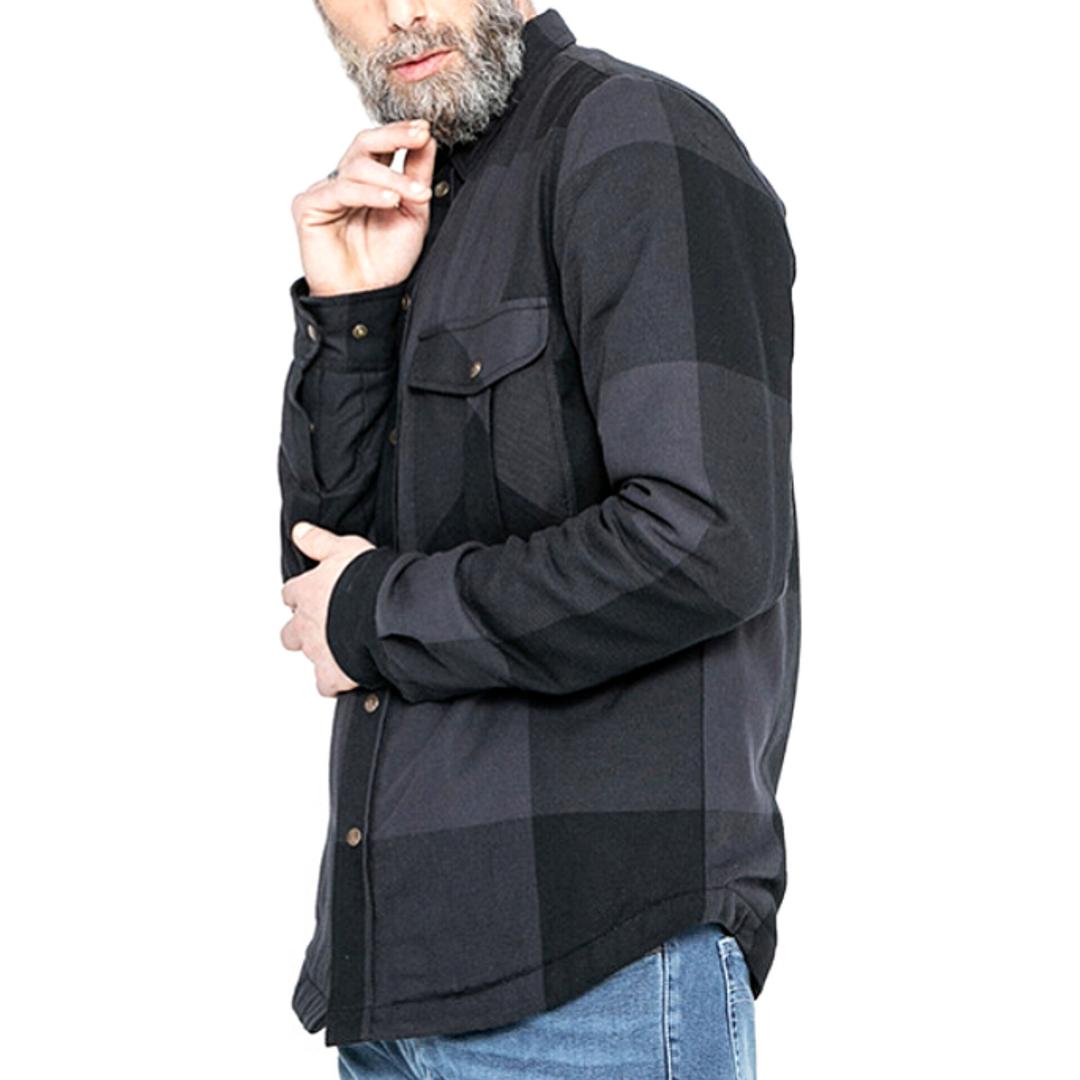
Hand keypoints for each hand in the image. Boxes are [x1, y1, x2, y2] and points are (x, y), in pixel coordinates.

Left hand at [280, 521, 374, 696]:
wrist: (385, 614)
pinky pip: (326, 684)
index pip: (291, 594)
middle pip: (290, 632)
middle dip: (302, 630)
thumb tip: (300, 531)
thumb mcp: (345, 548)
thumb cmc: (368, 581)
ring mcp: (318, 650)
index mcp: (307, 592)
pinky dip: (335, 682)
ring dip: (321, 653)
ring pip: (308, 656)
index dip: (302, 596)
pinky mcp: (333, 674)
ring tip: (341, 649)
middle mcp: (307, 623)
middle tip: (325, 626)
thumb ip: (320, 542)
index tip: (313, 595)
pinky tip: (349, 675)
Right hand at [292, 118, 437, 295]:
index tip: (426, 129)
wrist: (368, 296)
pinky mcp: (309, 207)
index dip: (401, 134)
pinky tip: (391, 201)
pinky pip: (340, 190)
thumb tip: (427, 139)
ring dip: (391, 178)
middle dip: (394, 136)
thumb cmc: (387, 261)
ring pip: (357, 168)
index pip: (381, 146)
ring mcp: (325, 192)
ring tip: (417, 194)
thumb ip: (417, 176)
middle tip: (419, 135)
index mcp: (367, 181)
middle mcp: (344, 181)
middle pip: (364, 143)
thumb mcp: (414, 213)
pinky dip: (369, 194)